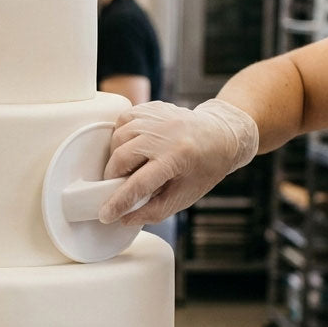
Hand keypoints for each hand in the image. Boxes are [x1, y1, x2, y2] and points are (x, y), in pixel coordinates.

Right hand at [98, 99, 258, 226]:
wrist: (221, 135)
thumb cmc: (205, 167)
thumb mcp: (185, 196)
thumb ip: (154, 211)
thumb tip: (125, 218)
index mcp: (178, 157)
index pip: (139, 184)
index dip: (119, 202)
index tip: (106, 214)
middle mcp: (165, 133)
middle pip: (121, 158)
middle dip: (113, 178)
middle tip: (118, 187)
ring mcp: (157, 117)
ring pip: (117, 138)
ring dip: (115, 158)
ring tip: (127, 168)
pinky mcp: (151, 108)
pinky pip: (122, 121)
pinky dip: (120, 137)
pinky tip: (131, 147)